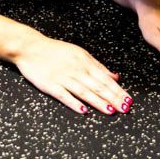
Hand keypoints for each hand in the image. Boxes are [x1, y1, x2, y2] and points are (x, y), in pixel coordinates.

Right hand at [14, 36, 131, 115]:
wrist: (30, 47)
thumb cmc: (55, 51)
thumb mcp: (79, 53)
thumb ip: (98, 66)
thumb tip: (115, 76)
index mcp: (85, 62)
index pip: (105, 79)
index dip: (118, 90)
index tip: (129, 100)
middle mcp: (76, 70)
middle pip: (98, 86)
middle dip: (113, 98)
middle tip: (125, 108)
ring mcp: (63, 78)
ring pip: (84, 92)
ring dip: (98, 102)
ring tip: (110, 111)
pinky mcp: (50, 85)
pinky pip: (64, 95)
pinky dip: (74, 103)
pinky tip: (83, 110)